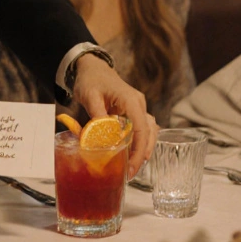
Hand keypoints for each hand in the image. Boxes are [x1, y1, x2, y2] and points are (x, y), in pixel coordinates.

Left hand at [70, 54, 157, 177]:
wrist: (93, 69)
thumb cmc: (91, 80)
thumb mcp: (90, 96)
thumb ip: (97, 116)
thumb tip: (102, 138)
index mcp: (130, 100)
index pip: (141, 129)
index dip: (138, 150)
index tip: (131, 167)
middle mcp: (139, 104)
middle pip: (150, 132)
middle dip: (143, 153)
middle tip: (131, 172)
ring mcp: (138, 107)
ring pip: (150, 131)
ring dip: (144, 148)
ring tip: (132, 166)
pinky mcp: (133, 112)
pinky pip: (142, 128)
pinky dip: (139, 142)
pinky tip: (131, 154)